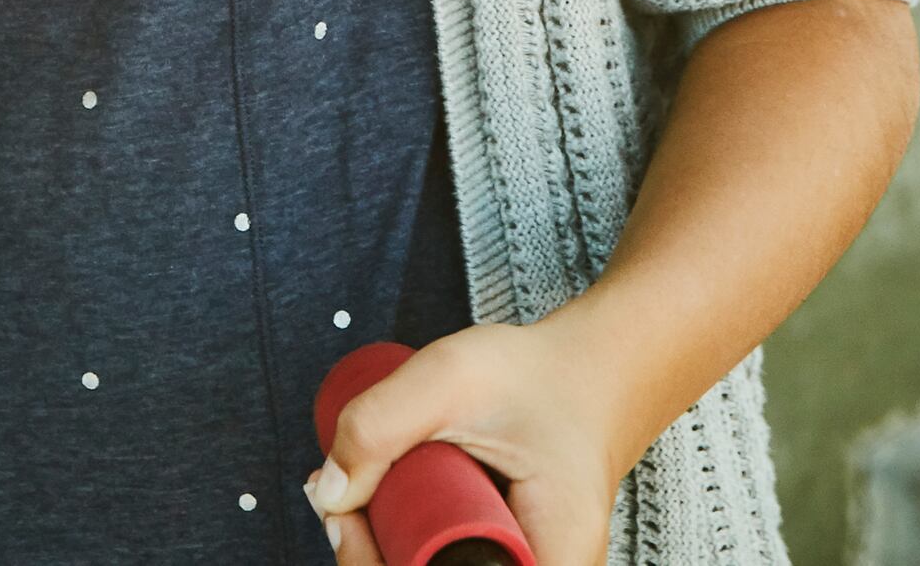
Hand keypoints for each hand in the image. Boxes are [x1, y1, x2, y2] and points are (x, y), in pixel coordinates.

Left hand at [309, 320, 622, 565]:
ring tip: (357, 501)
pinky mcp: (507, 563)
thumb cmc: (541, 378)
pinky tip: (375, 514)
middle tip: (342, 508)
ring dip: (387, 555)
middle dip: (375, 559)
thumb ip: (381, 423)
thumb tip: (328, 494)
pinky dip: (406, 551)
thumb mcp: (452, 377)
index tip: (347, 522)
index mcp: (552, 557)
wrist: (591, 373)